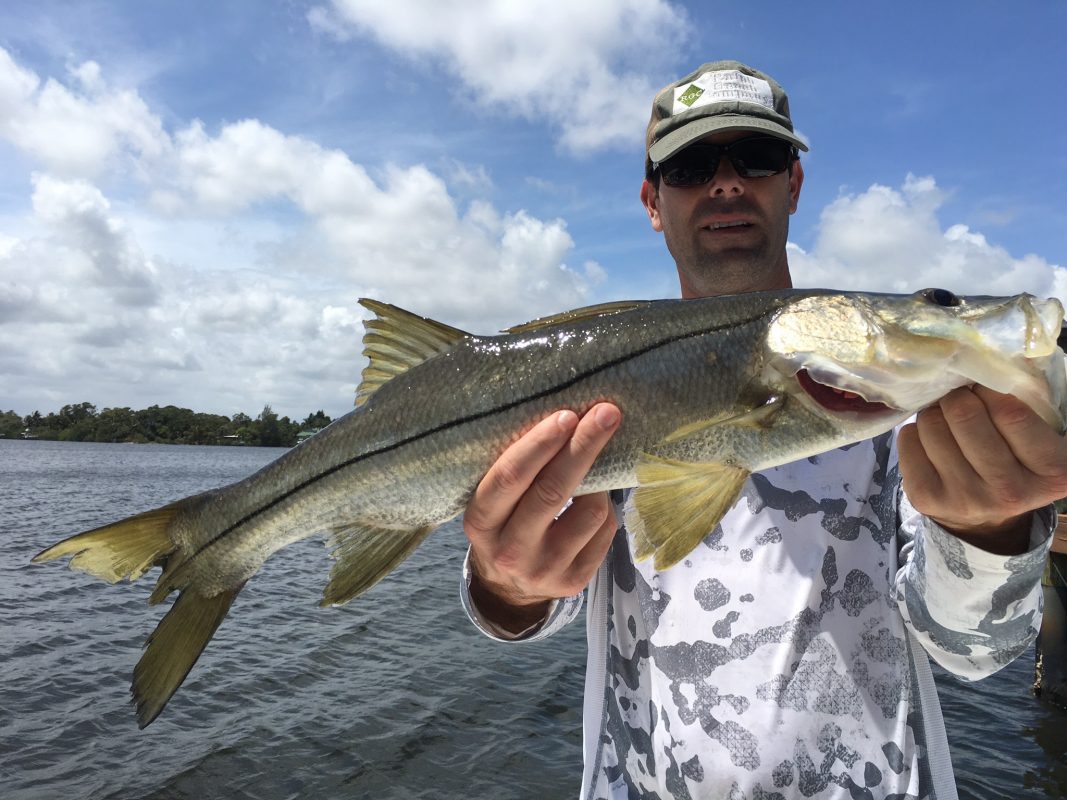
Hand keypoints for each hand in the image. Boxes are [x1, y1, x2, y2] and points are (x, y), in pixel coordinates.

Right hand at [463, 403, 621, 633]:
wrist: (507, 588)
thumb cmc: (502, 524)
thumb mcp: (492, 502)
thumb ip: (516, 471)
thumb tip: (566, 419)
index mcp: (481, 523)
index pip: (510, 477)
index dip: (540, 444)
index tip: (567, 415)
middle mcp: (510, 550)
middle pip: (553, 491)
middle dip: (583, 446)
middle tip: (605, 413)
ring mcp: (545, 570)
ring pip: (590, 511)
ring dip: (599, 482)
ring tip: (594, 469)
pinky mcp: (575, 581)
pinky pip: (605, 530)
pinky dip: (605, 508)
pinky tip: (594, 501)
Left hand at [898, 386, 1066, 554]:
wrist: (986, 518)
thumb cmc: (1015, 460)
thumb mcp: (1039, 437)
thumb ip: (1027, 404)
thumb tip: (995, 359)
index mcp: (1050, 471)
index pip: (1010, 412)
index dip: (988, 389)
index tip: (983, 388)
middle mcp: (1010, 491)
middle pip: (964, 415)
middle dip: (957, 397)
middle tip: (960, 400)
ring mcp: (966, 499)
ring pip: (931, 425)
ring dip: (935, 412)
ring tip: (946, 421)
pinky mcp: (927, 500)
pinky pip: (908, 441)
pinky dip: (915, 431)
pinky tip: (931, 440)